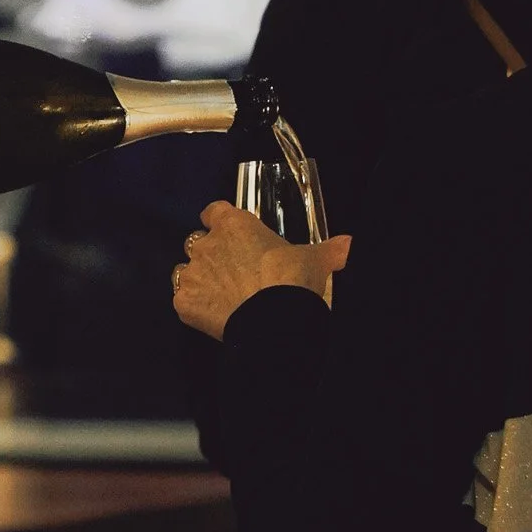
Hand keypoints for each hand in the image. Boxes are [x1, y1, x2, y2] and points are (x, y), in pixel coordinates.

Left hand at [173, 200, 350, 341]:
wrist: (275, 319)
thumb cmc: (292, 280)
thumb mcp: (316, 259)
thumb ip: (330, 249)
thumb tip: (348, 245)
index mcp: (233, 224)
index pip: (213, 211)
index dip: (218, 220)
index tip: (225, 229)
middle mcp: (206, 244)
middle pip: (198, 242)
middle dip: (211, 254)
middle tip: (231, 271)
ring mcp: (192, 273)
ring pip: (185, 270)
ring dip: (199, 279)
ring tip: (221, 294)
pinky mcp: (183, 301)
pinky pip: (182, 300)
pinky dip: (194, 307)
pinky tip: (214, 315)